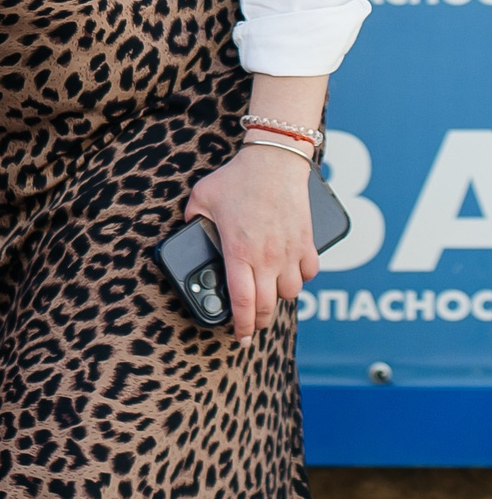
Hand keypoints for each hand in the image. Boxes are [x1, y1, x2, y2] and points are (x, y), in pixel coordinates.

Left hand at [183, 144, 318, 339]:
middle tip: (251, 325)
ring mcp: (290, 251)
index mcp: (239, 252)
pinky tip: (290, 273)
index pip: (241, 302)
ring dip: (279, 298)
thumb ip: (192, 220)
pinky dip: (301, 278)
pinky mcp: (306, 242)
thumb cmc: (237, 178)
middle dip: (258, 322)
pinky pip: (309, 273)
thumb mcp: (201, 198)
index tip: (239, 337)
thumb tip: (188, 232)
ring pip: (291, 293)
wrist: (274, 160)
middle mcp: (267, 258)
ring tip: (268, 293)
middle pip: (266, 306)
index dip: (240, 326)